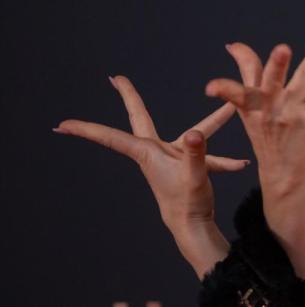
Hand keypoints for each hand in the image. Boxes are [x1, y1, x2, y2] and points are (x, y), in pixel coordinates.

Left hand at [54, 76, 245, 274]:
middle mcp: (157, 151)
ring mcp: (173, 158)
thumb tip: (198, 133)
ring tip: (230, 108)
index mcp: (148, 153)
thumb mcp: (195, 176)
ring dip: (213, 122)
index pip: (111, 137)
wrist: (193, 227)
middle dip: (130, 98)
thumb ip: (197, 153)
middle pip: (140, 118)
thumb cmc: (187, 204)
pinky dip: (225, 161)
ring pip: (192, 135)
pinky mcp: (189, 166)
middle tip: (116, 78)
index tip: (61, 125)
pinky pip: (208, 157)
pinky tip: (242, 165)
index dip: (87, 130)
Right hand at [205, 24, 304, 201]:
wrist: (285, 174)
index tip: (210, 89)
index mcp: (249, 106)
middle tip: (282, 49)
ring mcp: (291, 112)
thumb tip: (232, 45)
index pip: (234, 91)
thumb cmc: (267, 135)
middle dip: (277, 64)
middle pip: (272, 79)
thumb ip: (247, 75)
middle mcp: (269, 107)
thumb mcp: (250, 110)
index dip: (222, 87)